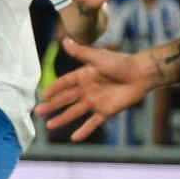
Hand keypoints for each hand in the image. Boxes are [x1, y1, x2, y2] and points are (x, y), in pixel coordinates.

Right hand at [35, 36, 149, 139]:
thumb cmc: (121, 62)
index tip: (42, 94)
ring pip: (75, 112)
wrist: (141, 74)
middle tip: (38, 111)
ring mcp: (95, 102)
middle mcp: (87, 90)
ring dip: (62, 119)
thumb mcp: (98, 57)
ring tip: (49, 126)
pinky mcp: (106, 111)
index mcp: (83, 76)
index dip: (53, 89)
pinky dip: (84, 130)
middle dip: (52, 106)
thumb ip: (81, 52)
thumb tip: (65, 40)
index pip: (64, 83)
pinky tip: (75, 138)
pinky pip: (93, 122)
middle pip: (65, 99)